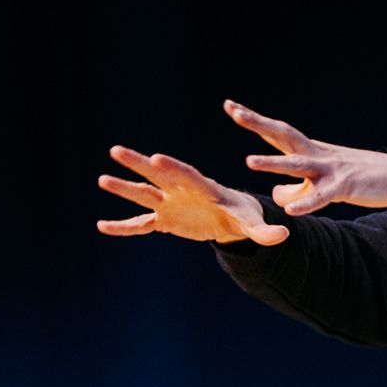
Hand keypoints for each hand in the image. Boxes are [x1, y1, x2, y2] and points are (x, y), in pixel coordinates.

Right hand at [96, 145, 291, 244]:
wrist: (230, 218)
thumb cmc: (243, 216)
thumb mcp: (253, 225)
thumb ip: (265, 231)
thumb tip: (284, 235)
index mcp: (203, 188)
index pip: (186, 175)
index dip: (172, 168)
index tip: (156, 157)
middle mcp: (181, 191)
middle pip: (157, 175)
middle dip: (138, 164)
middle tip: (116, 151)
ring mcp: (169, 204)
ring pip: (143, 194)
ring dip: (124, 188)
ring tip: (102, 178)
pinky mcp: (164, 220)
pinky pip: (140, 224)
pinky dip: (123, 227)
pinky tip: (103, 226)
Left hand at [224, 99, 386, 215]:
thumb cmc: (362, 178)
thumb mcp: (325, 184)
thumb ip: (298, 189)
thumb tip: (277, 195)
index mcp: (313, 151)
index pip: (279, 132)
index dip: (256, 121)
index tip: (232, 106)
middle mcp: (319, 154)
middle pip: (283, 135)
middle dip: (257, 123)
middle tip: (233, 110)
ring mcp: (331, 169)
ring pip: (297, 165)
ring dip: (273, 163)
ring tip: (249, 162)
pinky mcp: (345, 187)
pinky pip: (322, 197)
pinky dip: (306, 203)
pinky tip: (291, 210)